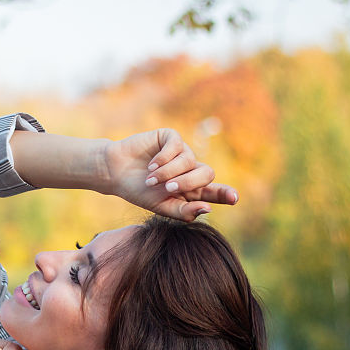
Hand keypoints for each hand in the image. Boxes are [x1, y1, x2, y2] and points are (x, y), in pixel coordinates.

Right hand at [104, 129, 238, 220]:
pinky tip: (150, 165)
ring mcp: (182, 152)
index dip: (225, 194)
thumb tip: (208, 208)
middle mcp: (190, 169)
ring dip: (168, 173)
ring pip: (189, 161)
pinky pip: (177, 146)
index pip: (213, 192)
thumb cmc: (137, 191)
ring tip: (150, 179)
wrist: (115, 172)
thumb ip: (183, 211)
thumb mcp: (160, 206)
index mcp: (190, 190)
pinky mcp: (171, 138)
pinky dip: (164, 158)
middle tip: (168, 189)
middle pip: (206, 174)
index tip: (234, 198)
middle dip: (188, 182)